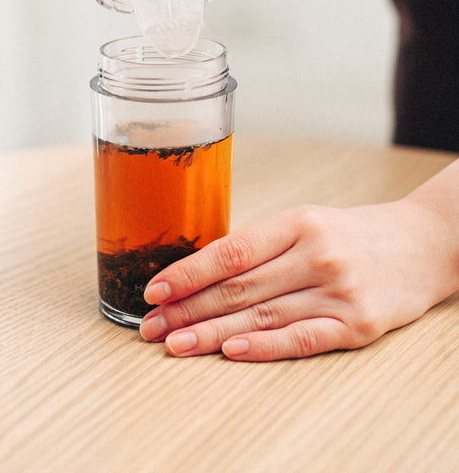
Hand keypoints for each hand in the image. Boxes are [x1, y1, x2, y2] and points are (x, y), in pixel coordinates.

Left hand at [139, 197, 452, 360]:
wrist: (423, 244)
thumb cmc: (352, 234)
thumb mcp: (307, 223)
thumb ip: (261, 246)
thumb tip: (199, 275)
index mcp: (298, 222)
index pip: (231, 250)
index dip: (189, 272)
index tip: (155, 290)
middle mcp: (317, 254)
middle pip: (240, 287)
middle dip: (188, 309)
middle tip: (151, 326)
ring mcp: (339, 290)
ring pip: (262, 316)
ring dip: (212, 333)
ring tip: (175, 344)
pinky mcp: (359, 324)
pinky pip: (303, 338)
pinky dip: (265, 347)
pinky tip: (231, 351)